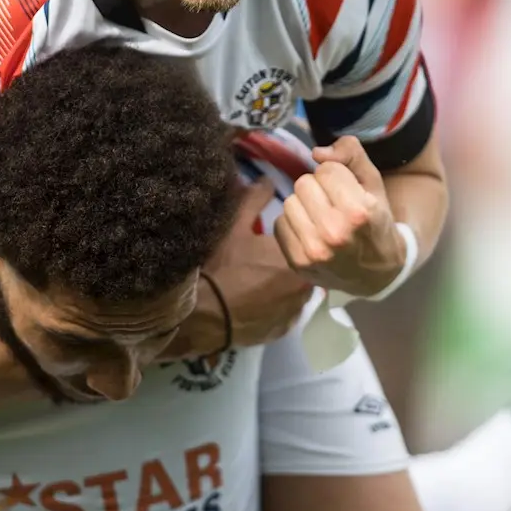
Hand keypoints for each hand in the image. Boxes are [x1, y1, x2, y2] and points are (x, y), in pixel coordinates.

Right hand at [163, 181, 313, 359]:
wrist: (202, 315)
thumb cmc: (221, 265)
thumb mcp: (235, 226)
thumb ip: (255, 199)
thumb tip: (267, 179)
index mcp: (298, 257)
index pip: (308, 243)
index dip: (295, 240)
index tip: (274, 240)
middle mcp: (304, 287)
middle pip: (305, 269)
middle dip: (291, 264)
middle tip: (266, 260)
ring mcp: (294, 312)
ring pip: (297, 293)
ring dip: (286, 287)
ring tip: (261, 282)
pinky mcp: (283, 331)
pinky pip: (286, 315)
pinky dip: (277, 308)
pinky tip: (258, 302)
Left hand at [274, 136, 404, 296]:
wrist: (376, 273)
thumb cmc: (375, 221)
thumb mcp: (373, 183)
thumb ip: (351, 154)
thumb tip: (316, 153)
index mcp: (359, 212)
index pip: (326, 170)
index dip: (337, 176)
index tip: (348, 191)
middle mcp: (334, 233)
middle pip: (303, 183)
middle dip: (318, 188)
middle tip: (333, 204)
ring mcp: (313, 251)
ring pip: (289, 202)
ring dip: (304, 206)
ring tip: (321, 218)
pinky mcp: (297, 262)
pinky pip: (279, 224)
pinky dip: (294, 224)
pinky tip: (311, 233)